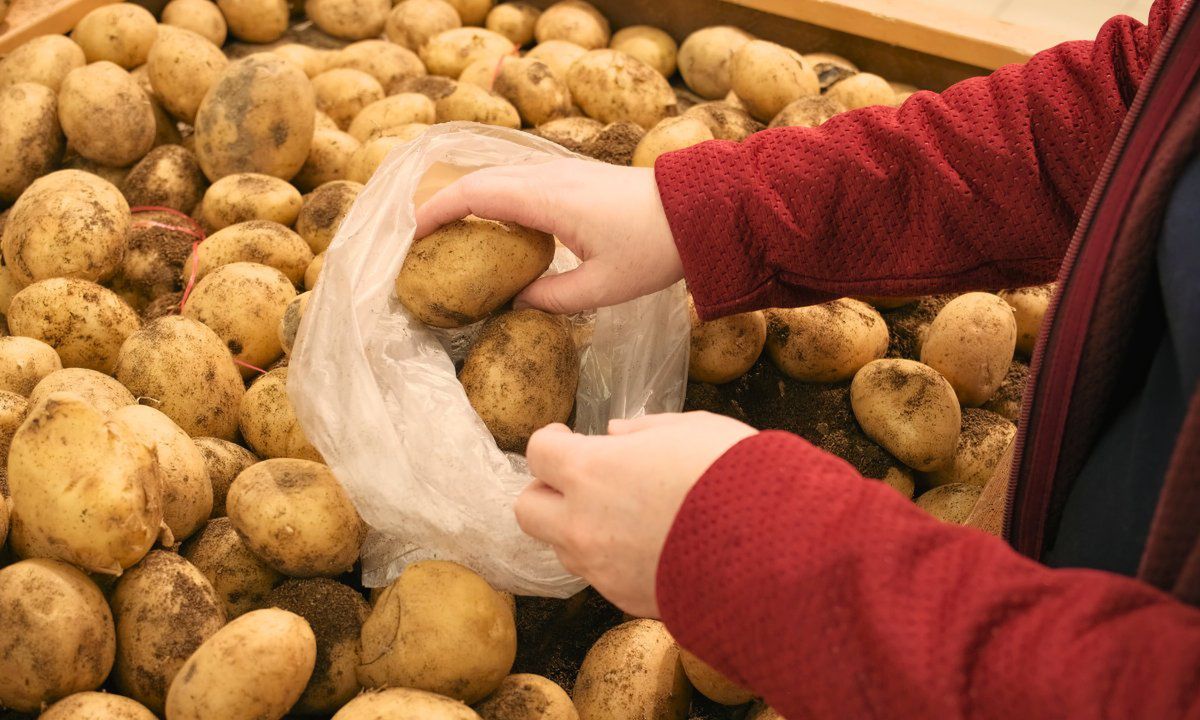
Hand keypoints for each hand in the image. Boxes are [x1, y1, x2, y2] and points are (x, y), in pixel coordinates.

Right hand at [414, 158, 683, 314]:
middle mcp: (548, 176)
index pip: (473, 195)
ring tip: (449, 233)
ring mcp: (562, 171)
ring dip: (468, 199)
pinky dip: (495, 197)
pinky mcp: (576, 176)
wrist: (701, 211)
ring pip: (499, 177)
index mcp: (546, 199)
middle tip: (420, 238)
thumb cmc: (654, 249)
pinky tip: (496, 226)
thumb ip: (551, 299)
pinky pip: (520, 180)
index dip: (435, 211)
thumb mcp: (601, 288)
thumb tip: (515, 304)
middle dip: (442, 204)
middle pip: (478, 180)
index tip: (410, 233)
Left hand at [516, 412, 756, 617]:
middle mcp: (583, 523)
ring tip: (620, 515)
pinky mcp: (626, 601)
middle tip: (578, 482)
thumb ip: (642, 432)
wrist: (774, 550)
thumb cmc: (734, 475)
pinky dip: (610, 560)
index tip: (567, 437)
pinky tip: (649, 546)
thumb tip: (614, 435)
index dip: (550, 442)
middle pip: (527, 509)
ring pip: (561, 548)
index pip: (537, 453)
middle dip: (545, 492)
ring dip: (576, 528)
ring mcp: (601, 568)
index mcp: (592, 470)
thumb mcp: (691, 429)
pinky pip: (599, 577)